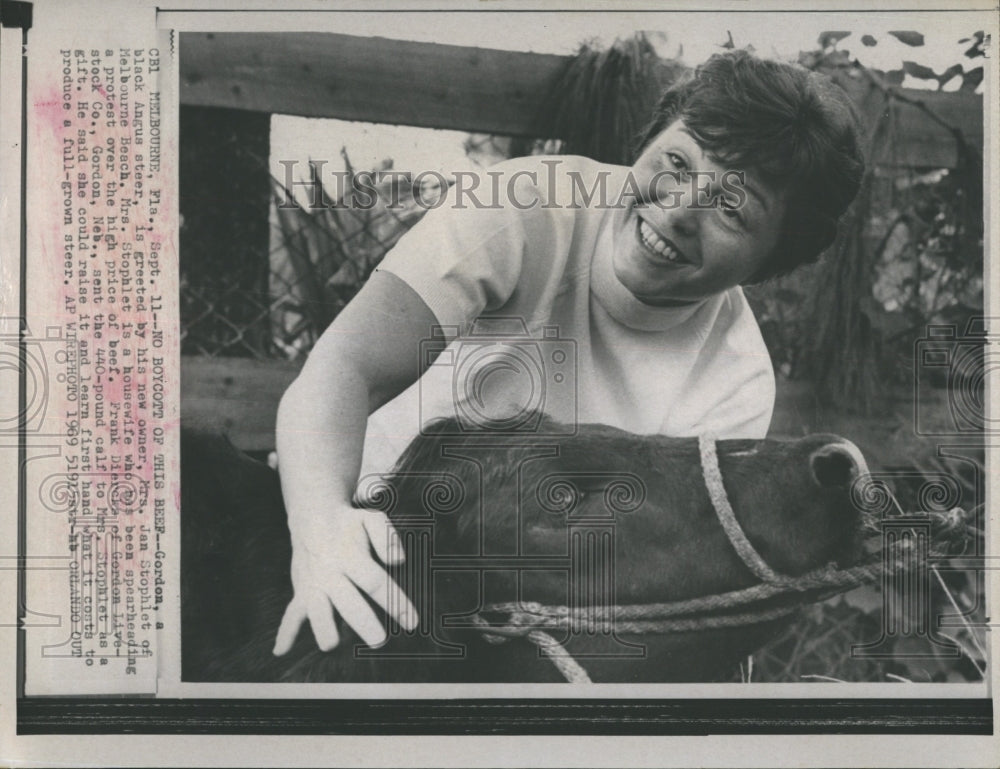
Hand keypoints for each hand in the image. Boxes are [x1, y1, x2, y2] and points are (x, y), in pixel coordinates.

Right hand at [272, 507, 417, 653]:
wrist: (312, 516)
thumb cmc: (350, 524)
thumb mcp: (371, 519)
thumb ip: (387, 537)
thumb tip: (399, 560)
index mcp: (350, 555)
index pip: (375, 582)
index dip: (395, 602)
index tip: (411, 622)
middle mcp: (330, 572)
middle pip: (348, 601)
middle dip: (363, 622)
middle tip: (379, 641)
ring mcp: (313, 584)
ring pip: (316, 610)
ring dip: (322, 627)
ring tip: (331, 645)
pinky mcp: (301, 593)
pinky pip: (290, 614)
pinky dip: (285, 632)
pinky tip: (281, 651)